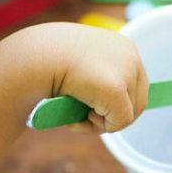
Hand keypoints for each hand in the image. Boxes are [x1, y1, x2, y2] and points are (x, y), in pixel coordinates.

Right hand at [20, 23, 148, 132]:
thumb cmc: (46, 61)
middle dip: (111, 115)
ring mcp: (126, 70)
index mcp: (122, 46)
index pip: (133, 83)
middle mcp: (130, 55)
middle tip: (82, 118)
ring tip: (77, 117)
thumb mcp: (77, 63)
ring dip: (102, 121)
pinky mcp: (117, 89)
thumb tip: (102, 102)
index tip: (88, 107)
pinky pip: (119, 122)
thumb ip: (94, 77)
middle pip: (138, 100)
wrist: (33, 58)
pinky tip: (77, 118)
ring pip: (128, 113)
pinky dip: (98, 127)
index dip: (112, 102)